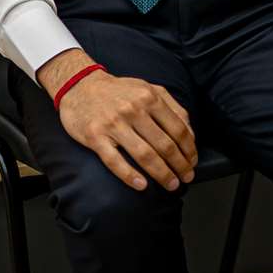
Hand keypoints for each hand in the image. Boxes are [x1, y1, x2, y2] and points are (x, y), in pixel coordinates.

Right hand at [42, 56, 197, 192]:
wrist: (80, 85)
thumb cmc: (119, 91)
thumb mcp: (149, 89)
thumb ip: (172, 107)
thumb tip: (190, 133)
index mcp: (150, 97)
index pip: (178, 128)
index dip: (189, 149)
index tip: (193, 162)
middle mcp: (134, 110)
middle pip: (164, 144)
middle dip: (179, 165)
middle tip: (186, 177)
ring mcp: (113, 124)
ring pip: (144, 155)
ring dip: (161, 174)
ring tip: (171, 184)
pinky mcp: (95, 137)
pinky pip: (115, 161)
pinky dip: (130, 176)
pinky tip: (142, 186)